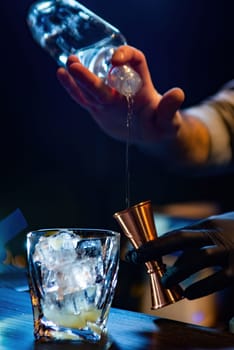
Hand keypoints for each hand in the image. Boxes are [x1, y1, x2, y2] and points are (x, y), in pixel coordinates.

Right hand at [56, 45, 184, 146]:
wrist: (150, 135)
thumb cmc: (162, 125)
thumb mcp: (169, 122)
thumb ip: (170, 110)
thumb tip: (177, 93)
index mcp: (142, 85)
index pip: (135, 60)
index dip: (127, 55)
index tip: (116, 61)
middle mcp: (123, 88)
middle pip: (105, 77)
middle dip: (91, 73)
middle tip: (74, 62)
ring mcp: (109, 99)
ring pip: (92, 88)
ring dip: (79, 78)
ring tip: (68, 64)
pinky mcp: (98, 109)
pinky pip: (85, 99)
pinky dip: (73, 90)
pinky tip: (61, 75)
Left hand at [126, 212, 233, 298]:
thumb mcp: (215, 228)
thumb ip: (195, 237)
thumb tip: (164, 246)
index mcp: (207, 226)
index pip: (175, 234)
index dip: (154, 243)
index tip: (135, 252)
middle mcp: (216, 236)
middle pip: (181, 240)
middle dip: (156, 249)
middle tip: (137, 259)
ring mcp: (229, 253)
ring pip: (199, 259)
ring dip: (178, 270)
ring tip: (164, 280)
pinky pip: (220, 279)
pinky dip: (202, 287)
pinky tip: (189, 293)